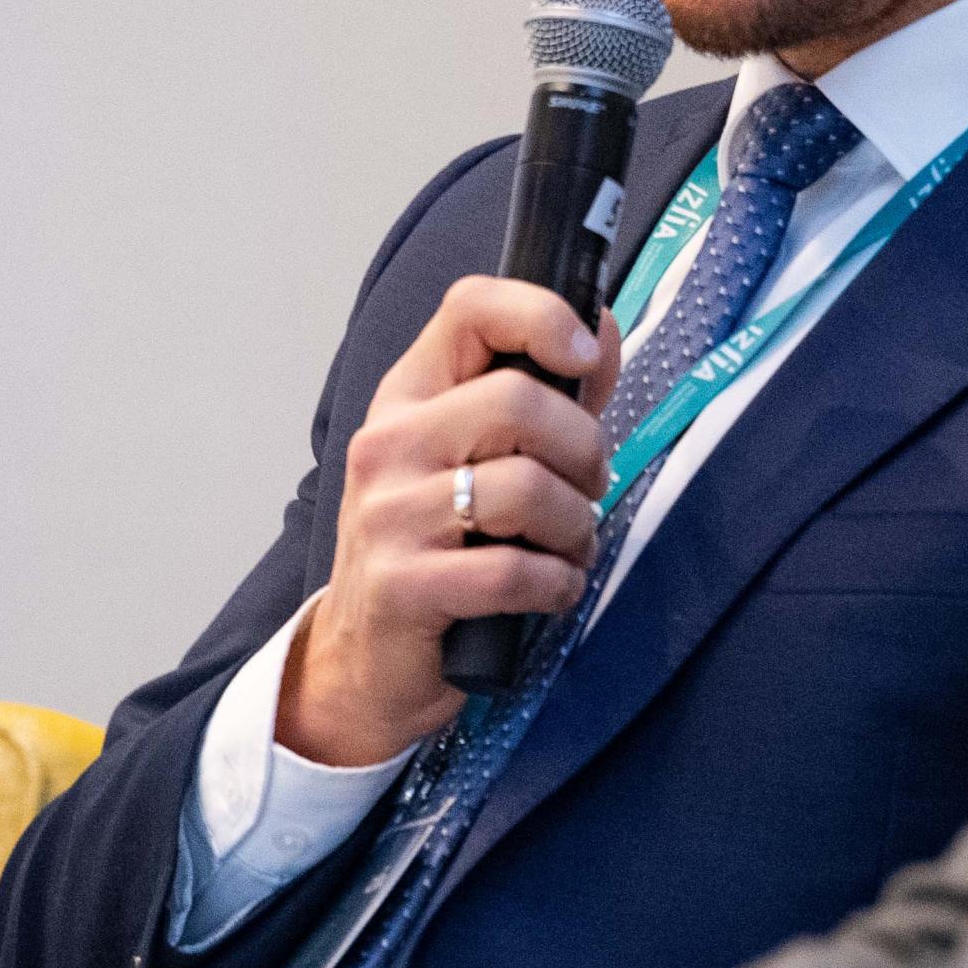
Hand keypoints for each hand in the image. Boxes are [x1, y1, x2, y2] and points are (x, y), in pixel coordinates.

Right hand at [292, 278, 622, 767]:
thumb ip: (544, 398)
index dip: (543, 316)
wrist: (363, 658)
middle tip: (587, 489)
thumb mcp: (476, 459)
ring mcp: (388, 513)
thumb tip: (604, 331)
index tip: (584, 361)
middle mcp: (388, 443)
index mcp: (409, 396)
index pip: (470, 309)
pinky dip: (556, 584)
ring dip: (575, 528)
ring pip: (526, 489)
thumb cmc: (435, 547)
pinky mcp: (402, 585)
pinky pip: (513, 572)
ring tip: (568, 549)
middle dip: (584, 451)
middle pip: (518, 402)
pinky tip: (550, 591)